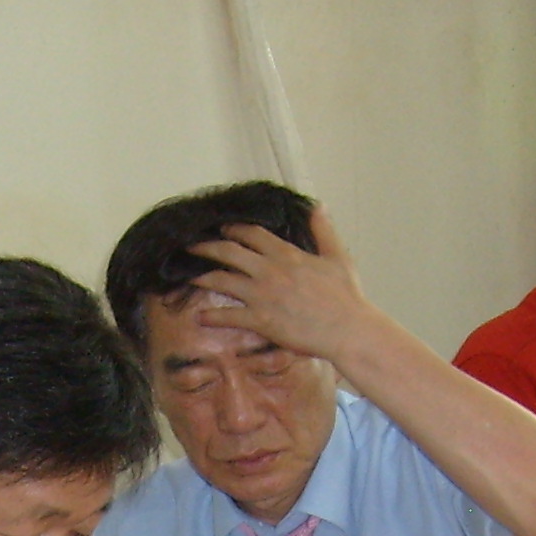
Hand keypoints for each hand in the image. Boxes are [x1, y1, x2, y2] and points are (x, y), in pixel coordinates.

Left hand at [187, 208, 384, 369]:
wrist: (347, 329)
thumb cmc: (345, 296)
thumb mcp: (337, 256)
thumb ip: (324, 230)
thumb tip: (317, 206)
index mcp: (286, 254)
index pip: (252, 234)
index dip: (233, 229)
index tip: (222, 228)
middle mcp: (269, 271)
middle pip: (229, 252)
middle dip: (207, 247)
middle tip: (192, 247)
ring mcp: (262, 296)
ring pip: (222, 280)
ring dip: (202, 277)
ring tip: (189, 276)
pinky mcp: (260, 320)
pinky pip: (229, 316)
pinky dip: (212, 316)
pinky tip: (201, 317)